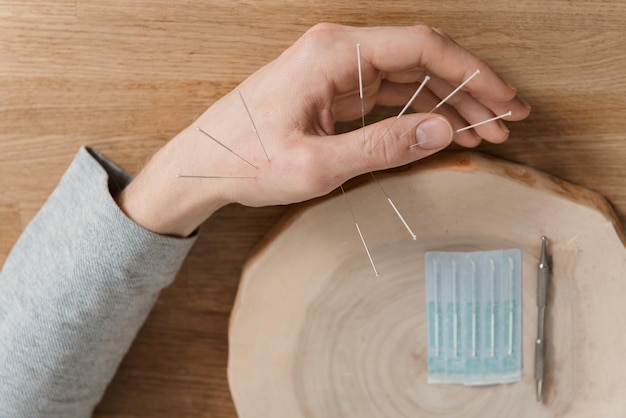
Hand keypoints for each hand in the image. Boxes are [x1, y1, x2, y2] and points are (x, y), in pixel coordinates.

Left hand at [117, 23, 530, 236]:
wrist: (202, 165)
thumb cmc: (245, 161)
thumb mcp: (315, 165)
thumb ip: (381, 147)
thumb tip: (440, 131)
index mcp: (334, 55)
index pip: (423, 49)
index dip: (471, 74)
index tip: (503, 101)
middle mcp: (338, 52)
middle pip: (423, 59)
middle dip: (469, 90)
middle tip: (506, 121)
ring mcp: (336, 70)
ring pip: (409, 78)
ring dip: (448, 104)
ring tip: (484, 133)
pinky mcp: (333, 90)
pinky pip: (388, 94)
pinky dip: (419, 112)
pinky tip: (443, 132)